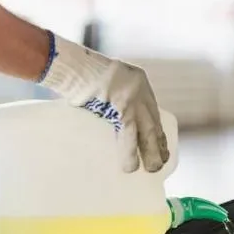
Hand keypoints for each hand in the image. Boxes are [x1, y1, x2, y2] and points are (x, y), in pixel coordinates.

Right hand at [38, 32, 169, 172]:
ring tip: (151, 169)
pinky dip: (130, 152)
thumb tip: (111, 120)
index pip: (152, 110)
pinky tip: (130, 166)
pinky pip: (129, 135)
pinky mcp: (123, 107)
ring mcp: (133, 97)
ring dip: (150, 152)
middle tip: (161, 161)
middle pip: (153, 122)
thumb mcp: (104, 83)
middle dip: (158, 144)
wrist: (72, 65)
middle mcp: (140, 88)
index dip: (156, 129)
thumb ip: (112, 99)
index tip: (160, 144)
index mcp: (137, 80)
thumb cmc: (78, 74)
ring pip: (148, 131)